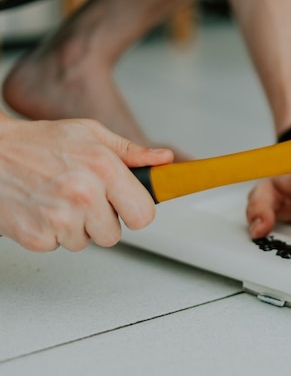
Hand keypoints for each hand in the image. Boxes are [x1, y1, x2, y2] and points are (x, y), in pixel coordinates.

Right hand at [0, 118, 173, 251]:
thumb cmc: (37, 142)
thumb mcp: (90, 135)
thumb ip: (131, 152)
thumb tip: (164, 160)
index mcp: (103, 167)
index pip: (144, 214)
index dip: (135, 211)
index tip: (125, 205)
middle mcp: (83, 194)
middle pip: (115, 235)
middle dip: (104, 221)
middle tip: (85, 200)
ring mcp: (59, 218)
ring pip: (86, 242)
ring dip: (76, 227)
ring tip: (58, 199)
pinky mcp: (37, 237)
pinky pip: (59, 246)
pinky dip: (51, 232)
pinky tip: (42, 209)